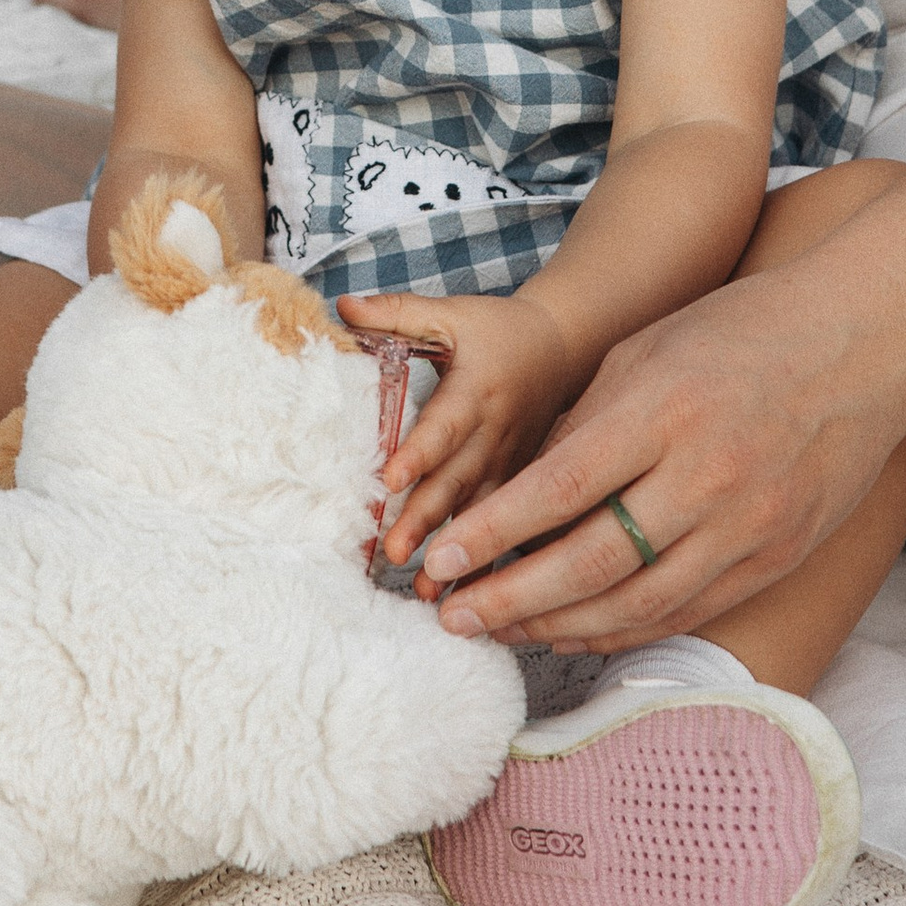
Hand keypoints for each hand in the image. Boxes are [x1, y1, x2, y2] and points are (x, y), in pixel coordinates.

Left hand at [338, 284, 598, 578]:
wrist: (565, 349)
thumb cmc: (496, 331)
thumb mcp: (451, 314)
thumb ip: (397, 314)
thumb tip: (341, 307)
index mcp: (476, 390)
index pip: (443, 424)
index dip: (418, 451)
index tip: (390, 479)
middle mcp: (496, 433)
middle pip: (457, 480)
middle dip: (427, 519)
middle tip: (395, 554)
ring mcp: (513, 464)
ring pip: (483, 514)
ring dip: (457, 553)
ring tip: (430, 592)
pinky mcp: (524, 485)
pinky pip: (509, 527)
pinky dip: (490, 561)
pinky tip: (473, 598)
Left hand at [413, 256, 905, 652]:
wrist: (867, 340)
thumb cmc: (744, 330)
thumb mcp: (649, 349)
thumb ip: (587, 423)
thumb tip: (525, 498)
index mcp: (664, 410)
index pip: (559, 489)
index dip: (492, 535)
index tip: (439, 563)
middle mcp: (708, 476)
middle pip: (592, 564)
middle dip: (509, 598)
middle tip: (450, 617)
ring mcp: (750, 525)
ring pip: (638, 605)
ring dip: (559, 628)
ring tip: (500, 632)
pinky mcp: (778, 556)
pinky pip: (689, 611)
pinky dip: (624, 631)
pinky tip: (575, 634)